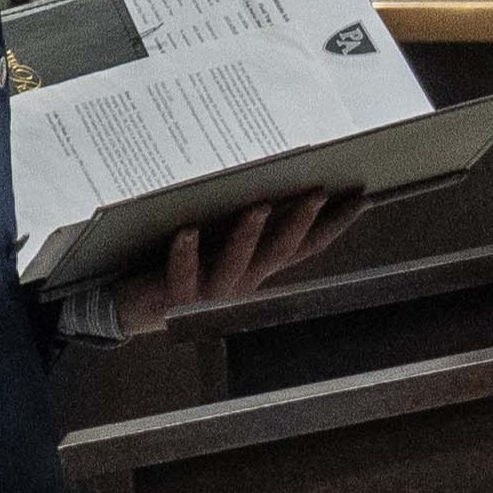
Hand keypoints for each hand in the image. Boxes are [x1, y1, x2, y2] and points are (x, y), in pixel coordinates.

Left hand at [127, 188, 357, 329]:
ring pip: (237, 265)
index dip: (335, 225)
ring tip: (257, 206)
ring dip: (249, 236)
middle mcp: (241, 285)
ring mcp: (211, 296)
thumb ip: (239, 225)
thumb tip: (265, 180)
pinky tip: (186, 231)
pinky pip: (183, 275)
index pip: (305, 247)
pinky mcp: (177, 300)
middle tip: (316, 192)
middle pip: (280, 253)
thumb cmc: (174, 271)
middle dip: (300, 222)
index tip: (362, 198)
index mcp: (255, 271)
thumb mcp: (214, 247)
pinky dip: (186, 253)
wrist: (130, 312)